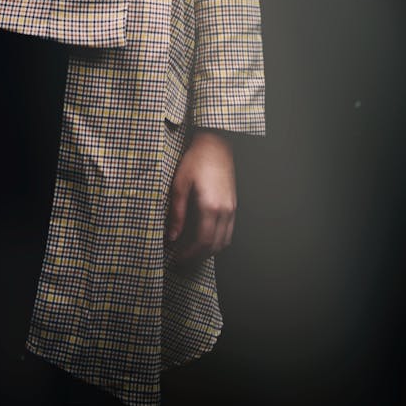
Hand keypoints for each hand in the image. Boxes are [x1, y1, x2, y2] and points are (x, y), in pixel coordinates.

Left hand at [166, 129, 236, 263]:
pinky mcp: (233, 204)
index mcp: (211, 207)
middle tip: (182, 260)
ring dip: (209, 251)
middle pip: (215, 246)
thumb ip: (177, 213)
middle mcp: (225, 211)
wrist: (215, 144)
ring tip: (191, 252)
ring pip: (224, 241)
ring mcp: (231, 208)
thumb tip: (172, 236)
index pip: (202, 242)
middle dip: (198, 257)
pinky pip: (228, 231)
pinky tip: (204, 238)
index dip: (189, 254)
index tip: (177, 258)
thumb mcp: (180, 184)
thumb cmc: (196, 161)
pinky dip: (217, 240)